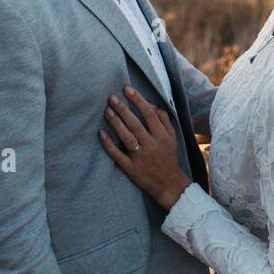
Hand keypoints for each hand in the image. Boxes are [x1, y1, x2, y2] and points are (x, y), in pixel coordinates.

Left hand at [99, 85, 192, 210]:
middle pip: (136, 124)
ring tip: (107, 110)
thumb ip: (164, 119)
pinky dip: (109, 144)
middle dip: (124, 109)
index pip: (150, 114)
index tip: (127, 89)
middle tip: (112, 97)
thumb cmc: (168, 156)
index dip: (138, 100)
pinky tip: (101, 133)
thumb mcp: (172, 137)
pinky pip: (118, 155)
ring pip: (127, 138)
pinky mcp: (130, 168)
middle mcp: (151, 146)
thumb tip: (151, 104)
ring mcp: (140, 158)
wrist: (168, 184)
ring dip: (116, 123)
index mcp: (162, 136)